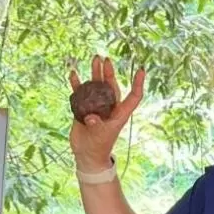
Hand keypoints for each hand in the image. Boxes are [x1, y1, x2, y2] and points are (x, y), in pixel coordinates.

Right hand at [69, 57, 143, 171]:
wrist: (86, 154)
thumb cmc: (99, 146)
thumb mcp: (100, 136)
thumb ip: (96, 125)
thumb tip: (91, 117)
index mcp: (119, 112)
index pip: (133, 96)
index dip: (137, 84)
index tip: (140, 70)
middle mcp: (109, 107)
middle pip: (111, 85)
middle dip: (109, 72)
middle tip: (105, 59)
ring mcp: (96, 106)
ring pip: (96, 86)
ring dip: (94, 74)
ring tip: (94, 59)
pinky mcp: (84, 108)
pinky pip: (80, 93)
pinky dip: (77, 84)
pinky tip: (74, 75)